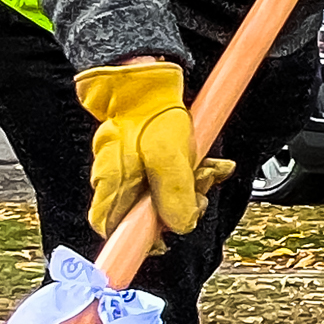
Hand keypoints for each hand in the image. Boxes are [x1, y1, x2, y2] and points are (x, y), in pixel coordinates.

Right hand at [77, 58, 232, 238]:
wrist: (148, 81)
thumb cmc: (150, 115)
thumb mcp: (168, 157)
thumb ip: (174, 194)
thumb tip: (180, 225)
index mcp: (113, 187)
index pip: (115, 231)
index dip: (138, 242)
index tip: (163, 242)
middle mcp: (120, 183)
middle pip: (150, 216)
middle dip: (181, 207)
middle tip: (199, 189)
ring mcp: (136, 171)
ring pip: (168, 196)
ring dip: (194, 187)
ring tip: (208, 169)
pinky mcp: (152, 161)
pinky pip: (176, 178)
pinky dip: (195, 173)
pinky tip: (210, 164)